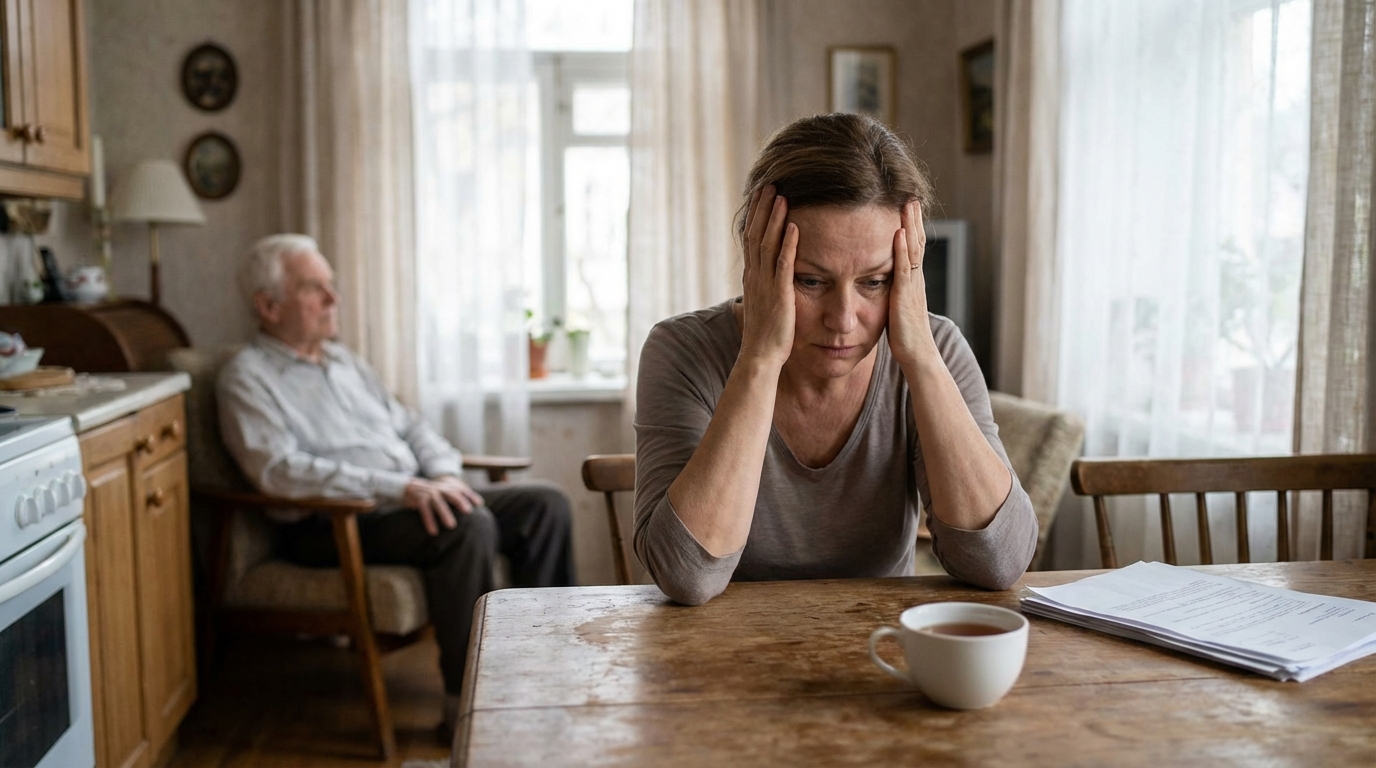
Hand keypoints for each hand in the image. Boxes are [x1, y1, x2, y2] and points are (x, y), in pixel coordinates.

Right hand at [403, 476, 484, 535]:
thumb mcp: (446, 492)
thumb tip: (479, 504)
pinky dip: (429, 521)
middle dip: (460, 501)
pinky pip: (425, 510)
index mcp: (448, 486)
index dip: (470, 495)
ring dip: (445, 514)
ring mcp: (430, 493)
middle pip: (451, 493)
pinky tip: (434, 532)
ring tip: (452, 526)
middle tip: (468, 511)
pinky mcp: (419, 499)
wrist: (411, 488)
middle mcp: (440, 489)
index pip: (461, 489)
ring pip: (438, 502)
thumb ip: (459, 496)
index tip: (479, 504)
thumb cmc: (434, 494)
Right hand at [738, 185, 798, 367]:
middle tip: (769, 183)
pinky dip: (788, 244)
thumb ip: (766, 286)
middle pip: (755, 233)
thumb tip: (770, 276)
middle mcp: (755, 276)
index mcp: (752, 277)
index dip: (755, 216)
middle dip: (762, 208)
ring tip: (781, 195)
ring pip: (767, 243)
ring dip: (774, 218)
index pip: (750, 238)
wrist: (760, 357)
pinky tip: (794, 226)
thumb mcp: (764, 304)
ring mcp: (765, 284)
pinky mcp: (779, 294)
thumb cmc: (766, 335)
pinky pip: (783, 264)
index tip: (760, 196)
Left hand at [888, 200, 937, 368]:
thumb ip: (893, 293)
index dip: (911, 227)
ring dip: (910, 225)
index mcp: (912, 282)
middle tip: (910, 195)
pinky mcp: (905, 297)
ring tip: (907, 204)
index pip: (913, 248)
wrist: (917, 356)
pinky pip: (904, 268)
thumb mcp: (897, 308)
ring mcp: (912, 287)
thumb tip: (884, 284)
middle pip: (917, 242)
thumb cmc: (905, 337)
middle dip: (913, 219)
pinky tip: (898, 233)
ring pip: (913, 250)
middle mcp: (915, 280)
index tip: (906, 208)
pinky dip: (901, 249)